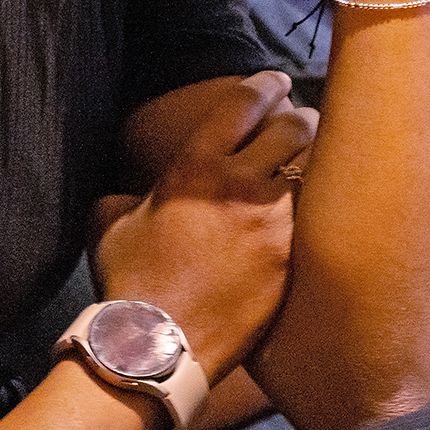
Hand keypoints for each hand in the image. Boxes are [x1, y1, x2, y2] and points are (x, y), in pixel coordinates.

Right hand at [90, 71, 315, 376]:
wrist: (156, 347)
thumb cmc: (128, 286)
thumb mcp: (110, 227)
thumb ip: (125, 198)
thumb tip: (128, 197)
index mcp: (195, 167)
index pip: (243, 104)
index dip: (266, 85)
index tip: (277, 82)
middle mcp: (239, 185)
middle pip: (293, 128)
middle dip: (303, 118)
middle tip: (306, 121)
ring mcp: (270, 223)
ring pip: (312, 172)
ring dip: (315, 164)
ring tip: (318, 166)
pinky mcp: (290, 259)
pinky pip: (313, 221)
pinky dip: (315, 211)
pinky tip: (318, 215)